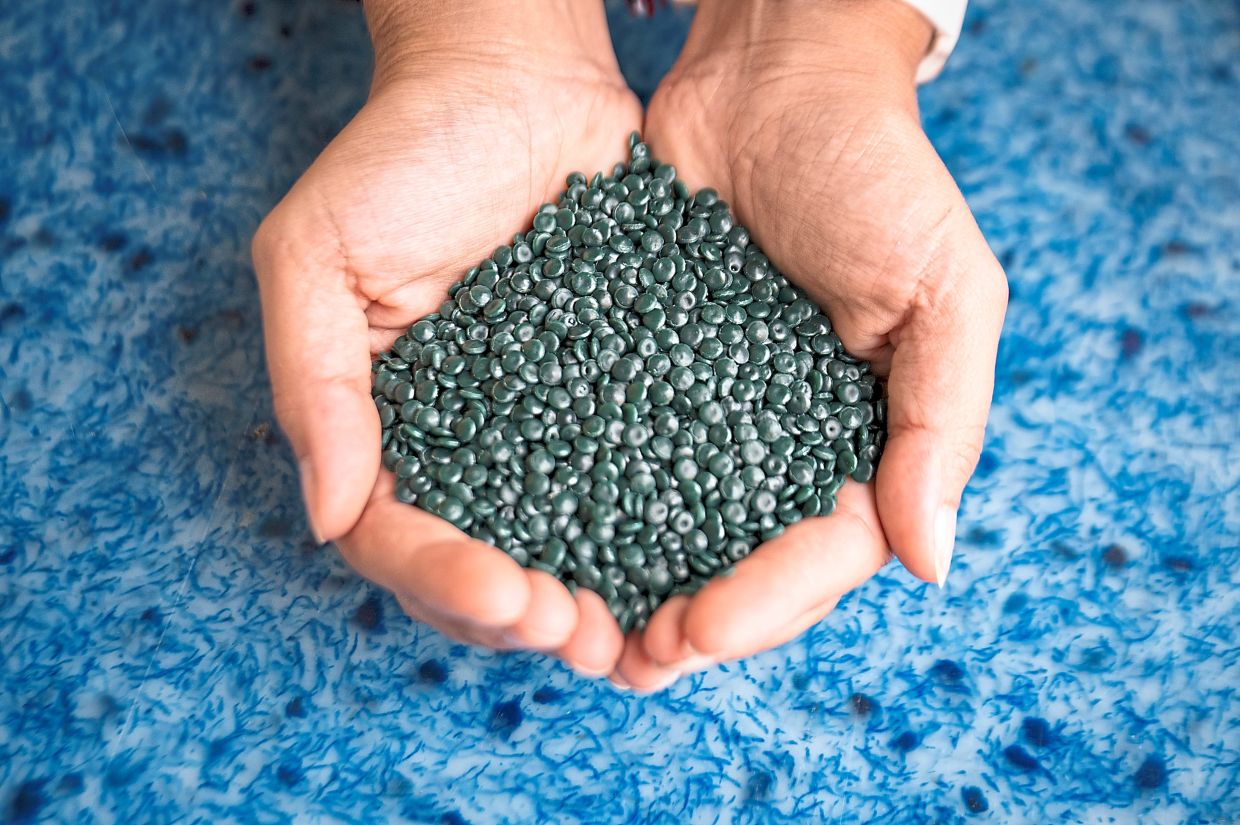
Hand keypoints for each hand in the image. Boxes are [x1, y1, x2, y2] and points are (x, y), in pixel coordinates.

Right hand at [252, 0, 641, 675]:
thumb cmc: (401, 155)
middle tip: (583, 634)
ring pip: (562, 541)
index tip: (507, 595)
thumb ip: (313, 383)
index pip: (396, 536)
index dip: (445, 581)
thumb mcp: (317, 256)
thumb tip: (328, 514)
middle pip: (481, 563)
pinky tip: (697, 557)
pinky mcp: (618, 395)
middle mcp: (465, 444)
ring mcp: (545, 427)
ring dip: (597, 596)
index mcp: (385, 428)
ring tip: (640, 631)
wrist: (515, 80)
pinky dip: (659, 527)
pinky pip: (634, 474)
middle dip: (526, 615)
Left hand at [613, 0, 1007, 688]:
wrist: (772, 82)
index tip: (700, 631)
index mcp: (864, 440)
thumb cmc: (877, 174)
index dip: (766, 604)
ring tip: (574, 627)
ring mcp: (705, 413)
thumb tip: (929, 561)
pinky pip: (610, 450)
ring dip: (625, 585)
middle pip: (741, 562)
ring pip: (670, 526)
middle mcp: (781, 443)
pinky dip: (578, 499)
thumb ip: (942, 420)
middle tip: (627, 660)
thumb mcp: (946, 289)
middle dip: (690, 620)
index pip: (824, 553)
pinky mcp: (638, 372)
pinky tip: (536, 536)